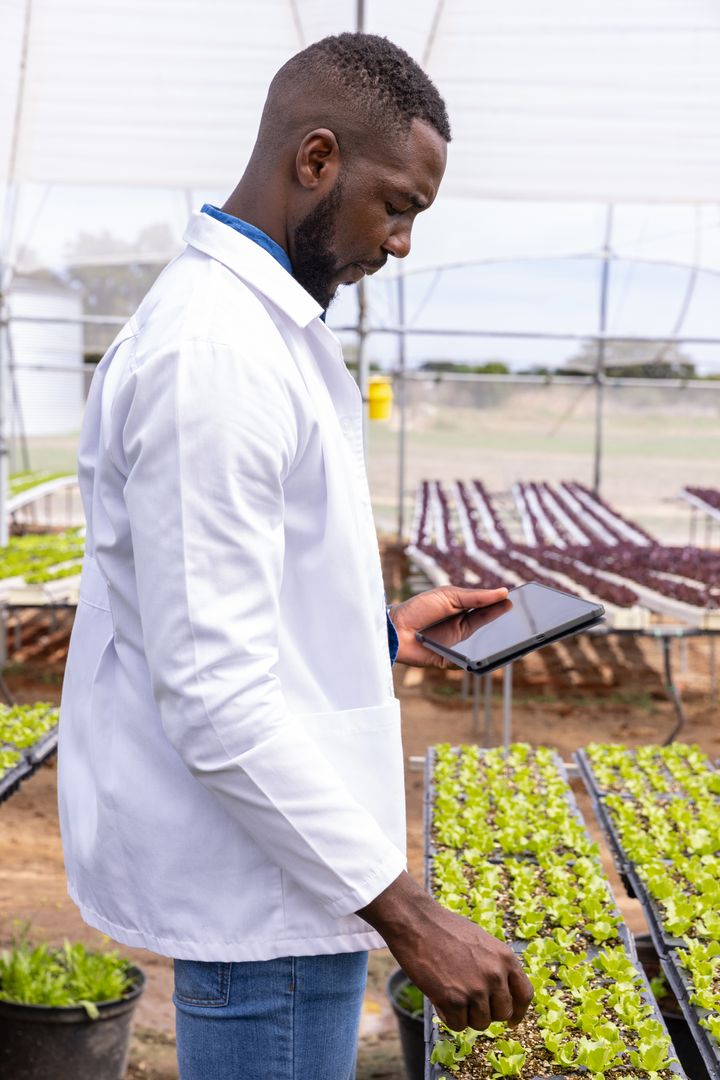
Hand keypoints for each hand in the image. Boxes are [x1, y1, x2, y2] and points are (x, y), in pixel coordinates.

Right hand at [358, 872, 532, 1029]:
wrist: (416, 922)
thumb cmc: (444, 928)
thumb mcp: (481, 940)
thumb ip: (495, 964)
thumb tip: (500, 992)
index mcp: (505, 957)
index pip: (524, 995)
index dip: (518, 1012)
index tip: (511, 1020)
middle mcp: (495, 975)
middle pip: (502, 1013)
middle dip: (486, 1012)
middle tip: (469, 1002)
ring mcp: (475, 989)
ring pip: (481, 1023)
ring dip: (466, 1015)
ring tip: (450, 993)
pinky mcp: (453, 1001)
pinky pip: (458, 1025)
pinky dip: (448, 1016)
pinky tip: (438, 997)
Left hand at [389, 585, 508, 666]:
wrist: (395, 629)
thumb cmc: (418, 608)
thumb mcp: (449, 596)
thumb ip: (475, 596)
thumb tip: (503, 592)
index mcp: (463, 610)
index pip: (487, 608)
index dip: (501, 606)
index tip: (517, 602)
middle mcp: (463, 628)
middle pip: (488, 626)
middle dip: (502, 623)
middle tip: (518, 619)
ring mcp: (458, 645)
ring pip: (483, 645)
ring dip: (494, 643)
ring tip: (508, 637)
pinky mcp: (452, 660)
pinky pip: (469, 662)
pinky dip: (479, 660)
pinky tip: (490, 655)